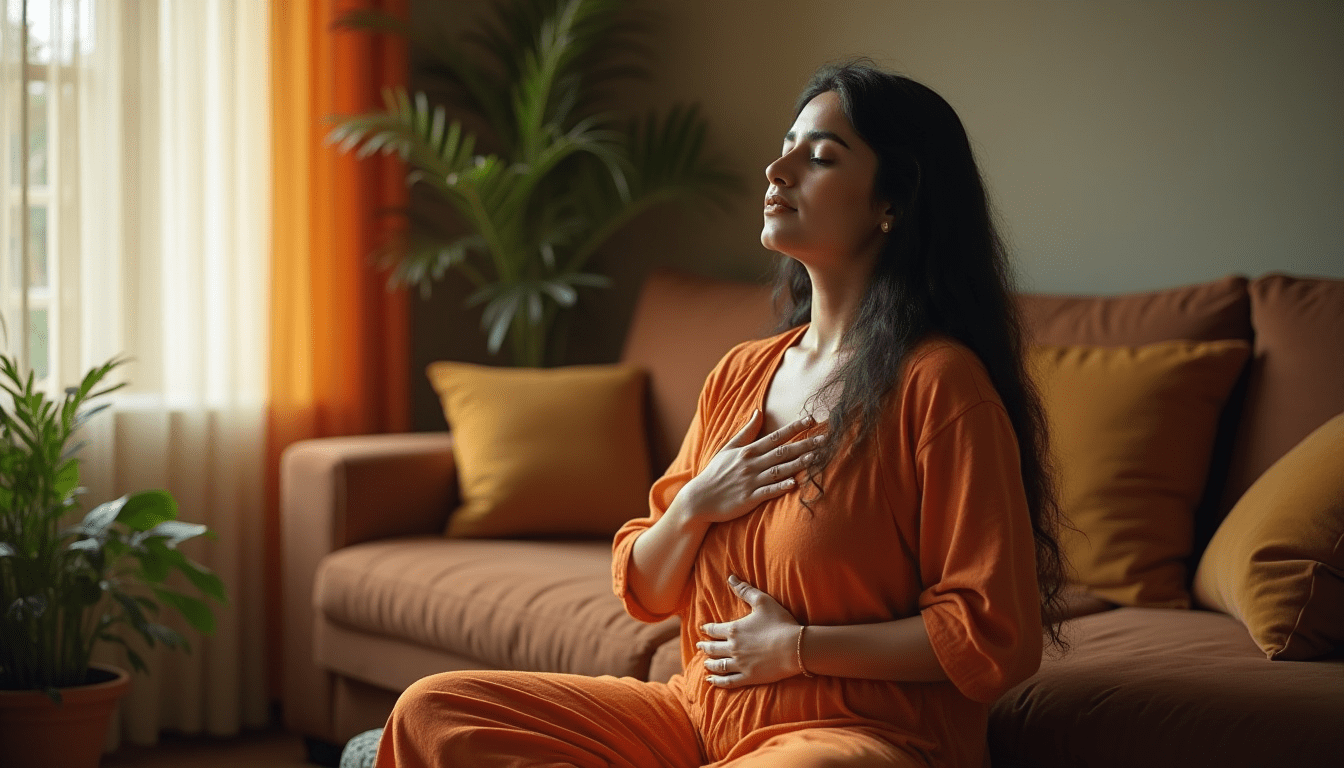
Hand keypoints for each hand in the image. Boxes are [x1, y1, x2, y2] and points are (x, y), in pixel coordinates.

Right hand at [681, 410, 823, 525]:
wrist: (698, 499)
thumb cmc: (715, 473)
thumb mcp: (728, 448)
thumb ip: (746, 431)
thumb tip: (759, 412)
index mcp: (748, 451)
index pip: (776, 436)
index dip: (794, 428)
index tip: (811, 420)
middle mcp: (751, 464)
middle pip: (782, 451)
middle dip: (805, 444)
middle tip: (825, 439)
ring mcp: (751, 481)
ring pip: (779, 470)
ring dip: (798, 463)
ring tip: (816, 458)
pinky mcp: (749, 498)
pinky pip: (768, 491)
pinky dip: (781, 487)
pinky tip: (795, 484)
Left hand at [698, 575, 804, 688]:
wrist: (795, 647)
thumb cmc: (780, 622)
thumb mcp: (762, 601)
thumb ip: (745, 590)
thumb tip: (730, 578)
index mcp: (734, 629)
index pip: (714, 629)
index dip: (707, 628)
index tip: (703, 628)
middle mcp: (733, 648)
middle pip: (713, 648)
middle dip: (705, 646)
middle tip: (699, 645)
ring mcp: (740, 664)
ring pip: (718, 665)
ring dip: (709, 663)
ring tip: (705, 663)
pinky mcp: (749, 677)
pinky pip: (728, 681)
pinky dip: (717, 681)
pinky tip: (711, 681)